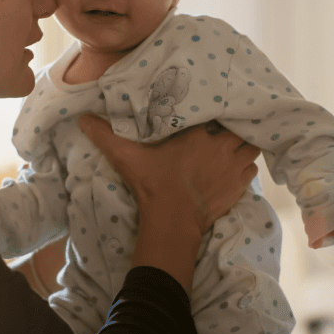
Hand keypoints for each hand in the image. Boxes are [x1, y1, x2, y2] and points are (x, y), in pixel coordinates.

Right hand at [79, 116, 259, 237]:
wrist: (172, 220)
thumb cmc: (152, 185)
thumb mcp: (127, 157)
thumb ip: (106, 136)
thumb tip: (83, 119)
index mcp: (198, 134)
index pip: (215, 113)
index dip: (214, 113)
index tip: (207, 115)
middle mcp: (220, 146)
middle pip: (239, 129)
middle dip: (233, 129)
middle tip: (222, 131)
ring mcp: (233, 167)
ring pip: (250, 148)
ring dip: (243, 147)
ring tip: (231, 149)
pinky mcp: (239, 186)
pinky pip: (251, 169)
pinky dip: (245, 167)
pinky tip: (233, 169)